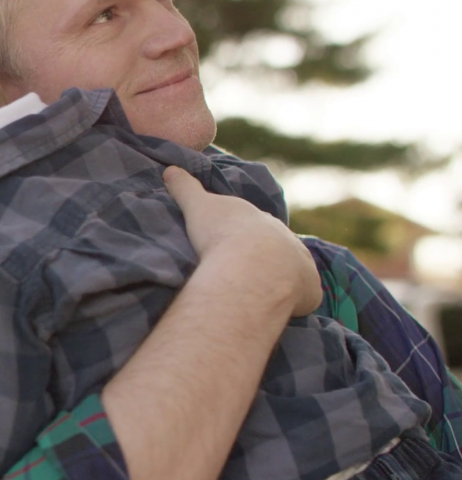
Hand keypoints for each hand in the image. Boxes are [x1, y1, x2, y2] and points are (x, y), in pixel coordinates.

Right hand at [163, 166, 320, 316]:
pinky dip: (292, 302)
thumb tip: (169, 170)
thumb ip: (185, 188)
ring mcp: (301, 264)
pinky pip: (303, 296)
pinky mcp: (310, 290)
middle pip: (276, 247)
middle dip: (263, 257)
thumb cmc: (221, 233)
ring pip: (291, 271)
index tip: (231, 244)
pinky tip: (275, 310)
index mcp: (261, 219)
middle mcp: (285, 237)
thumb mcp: (197, 205)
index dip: (243, 234)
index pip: (255, 225)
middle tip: (242, 273)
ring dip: (279, 280)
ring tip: (257, 295)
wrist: (252, 266)